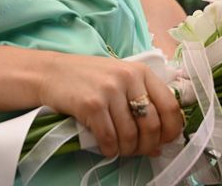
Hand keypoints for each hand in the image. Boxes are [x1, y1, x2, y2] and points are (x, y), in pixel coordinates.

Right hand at [38, 53, 182, 156]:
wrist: (50, 72)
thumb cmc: (87, 78)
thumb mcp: (119, 80)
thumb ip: (141, 104)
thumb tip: (159, 144)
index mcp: (141, 71)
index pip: (170, 106)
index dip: (171, 130)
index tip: (164, 140)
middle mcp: (128, 78)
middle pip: (152, 125)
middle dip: (146, 145)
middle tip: (137, 150)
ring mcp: (109, 91)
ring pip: (130, 135)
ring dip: (126, 150)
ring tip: (119, 148)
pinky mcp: (91, 104)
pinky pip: (109, 139)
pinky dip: (110, 149)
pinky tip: (106, 147)